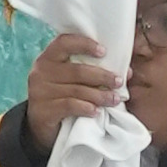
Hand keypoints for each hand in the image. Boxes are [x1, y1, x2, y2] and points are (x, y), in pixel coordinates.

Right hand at [23, 26, 124, 143]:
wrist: (41, 124)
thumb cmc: (62, 96)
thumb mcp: (71, 80)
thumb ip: (91, 71)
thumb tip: (127, 72)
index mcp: (48, 58)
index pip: (63, 43)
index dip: (85, 44)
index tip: (104, 51)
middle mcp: (41, 72)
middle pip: (76, 70)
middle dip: (102, 76)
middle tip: (119, 82)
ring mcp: (39, 92)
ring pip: (76, 90)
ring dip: (100, 95)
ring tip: (114, 99)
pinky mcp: (42, 111)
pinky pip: (69, 106)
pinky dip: (86, 108)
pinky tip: (97, 111)